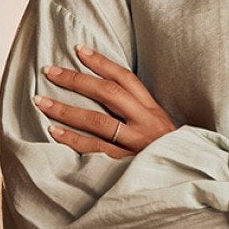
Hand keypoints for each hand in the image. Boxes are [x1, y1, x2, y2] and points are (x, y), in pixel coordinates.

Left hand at [34, 45, 177, 157]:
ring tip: (42, 101)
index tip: (79, 50)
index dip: (102, 62)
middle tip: (50, 71)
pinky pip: (94, 149)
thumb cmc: (167, 152)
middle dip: (76, 80)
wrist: (187, 178)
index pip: (125, 78)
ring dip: (66, 110)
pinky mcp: (125, 164)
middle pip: (108, 93)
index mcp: (152, 109)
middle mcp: (145, 122)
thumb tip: (104, 91)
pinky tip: (54, 132)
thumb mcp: (159, 125)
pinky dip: (72, 140)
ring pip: (97, 121)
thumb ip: (137, 111)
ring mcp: (135, 143)